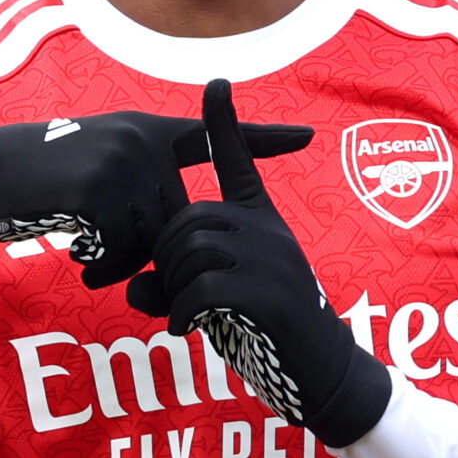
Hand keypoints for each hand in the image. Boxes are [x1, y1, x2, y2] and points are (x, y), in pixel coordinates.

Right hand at [0, 106, 312, 286]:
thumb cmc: (44, 182)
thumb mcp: (98, 166)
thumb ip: (140, 188)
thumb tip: (173, 238)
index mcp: (145, 133)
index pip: (211, 136)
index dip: (261, 137)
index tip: (308, 136)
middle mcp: (140, 141)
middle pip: (176, 218)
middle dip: (148, 251)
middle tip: (105, 253)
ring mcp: (121, 162)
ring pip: (150, 239)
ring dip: (120, 262)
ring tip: (86, 248)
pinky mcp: (98, 189)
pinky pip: (121, 249)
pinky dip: (100, 263)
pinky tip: (75, 251)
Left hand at [129, 79, 392, 447]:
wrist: (325, 374)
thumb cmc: (269, 333)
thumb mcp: (218, 302)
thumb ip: (176, 287)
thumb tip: (132, 290)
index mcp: (263, 222)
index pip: (240, 162)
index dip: (224, 124)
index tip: (216, 83)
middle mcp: (269, 231)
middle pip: (188, 219)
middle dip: (163, 257)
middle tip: (168, 294)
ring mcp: (272, 260)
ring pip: (191, 252)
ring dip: (171, 286)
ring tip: (182, 313)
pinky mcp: (268, 296)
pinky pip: (201, 289)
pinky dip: (181, 312)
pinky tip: (185, 330)